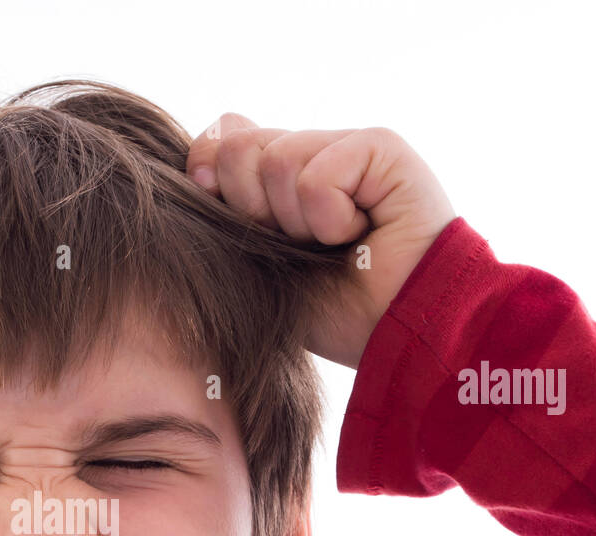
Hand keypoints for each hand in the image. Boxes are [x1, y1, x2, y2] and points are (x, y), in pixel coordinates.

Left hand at [186, 117, 454, 368]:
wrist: (388, 332)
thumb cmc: (327, 309)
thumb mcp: (255, 263)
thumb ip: (226, 204)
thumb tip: (207, 149)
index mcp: (278, 177)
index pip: (220, 143)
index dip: (212, 181)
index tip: (247, 227)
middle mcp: (311, 152)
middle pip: (237, 148)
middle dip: (255, 212)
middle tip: (300, 244)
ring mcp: (345, 144)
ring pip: (276, 161)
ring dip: (299, 223)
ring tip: (337, 243)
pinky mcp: (380, 147)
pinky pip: (318, 178)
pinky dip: (330, 221)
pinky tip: (362, 232)